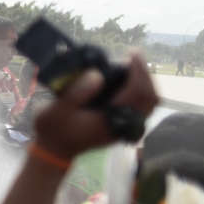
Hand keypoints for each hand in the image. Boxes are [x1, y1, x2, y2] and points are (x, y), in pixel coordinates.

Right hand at [32, 54, 156, 160]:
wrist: (54, 150)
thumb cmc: (54, 129)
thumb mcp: (57, 110)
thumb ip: (76, 93)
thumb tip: (97, 75)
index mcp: (110, 120)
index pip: (136, 93)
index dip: (137, 71)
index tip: (131, 53)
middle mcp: (122, 125)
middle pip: (150, 98)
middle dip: (145, 75)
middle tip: (133, 56)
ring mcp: (124, 127)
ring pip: (149, 103)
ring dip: (145, 83)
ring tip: (132, 66)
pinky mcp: (121, 125)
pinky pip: (142, 107)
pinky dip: (141, 91)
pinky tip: (128, 80)